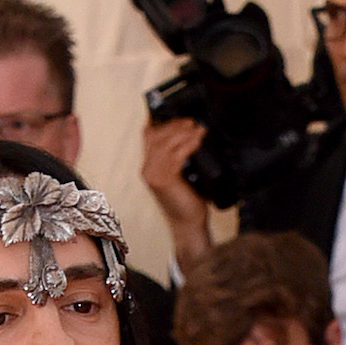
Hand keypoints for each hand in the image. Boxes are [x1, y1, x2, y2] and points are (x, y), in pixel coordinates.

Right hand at [141, 116, 213, 273]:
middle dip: (174, 126)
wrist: (188, 224)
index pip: (149, 137)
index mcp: (149, 167)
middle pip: (156, 136)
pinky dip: (187, 145)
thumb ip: (178, 157)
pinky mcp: (164, 179)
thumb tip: (190, 134)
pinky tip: (197, 140)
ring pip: (165, 143)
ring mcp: (153, 175)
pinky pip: (175, 155)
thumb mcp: (180, 175)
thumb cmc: (187, 202)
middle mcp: (147, 170)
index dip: (164, 124)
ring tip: (197, 129)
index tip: (181, 120)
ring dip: (182, 133)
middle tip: (191, 122)